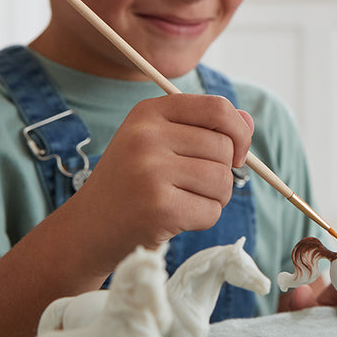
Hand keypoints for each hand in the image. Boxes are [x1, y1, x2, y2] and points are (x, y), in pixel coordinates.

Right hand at [64, 94, 253, 250]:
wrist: (88, 228)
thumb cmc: (131, 184)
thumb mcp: (159, 144)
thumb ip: (205, 129)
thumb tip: (249, 121)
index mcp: (148, 112)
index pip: (218, 108)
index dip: (239, 132)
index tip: (236, 154)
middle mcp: (147, 136)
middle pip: (224, 148)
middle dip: (222, 172)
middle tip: (192, 187)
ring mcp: (151, 171)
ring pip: (222, 181)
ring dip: (214, 198)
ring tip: (183, 201)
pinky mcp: (158, 207)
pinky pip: (212, 211)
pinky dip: (202, 220)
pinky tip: (175, 219)